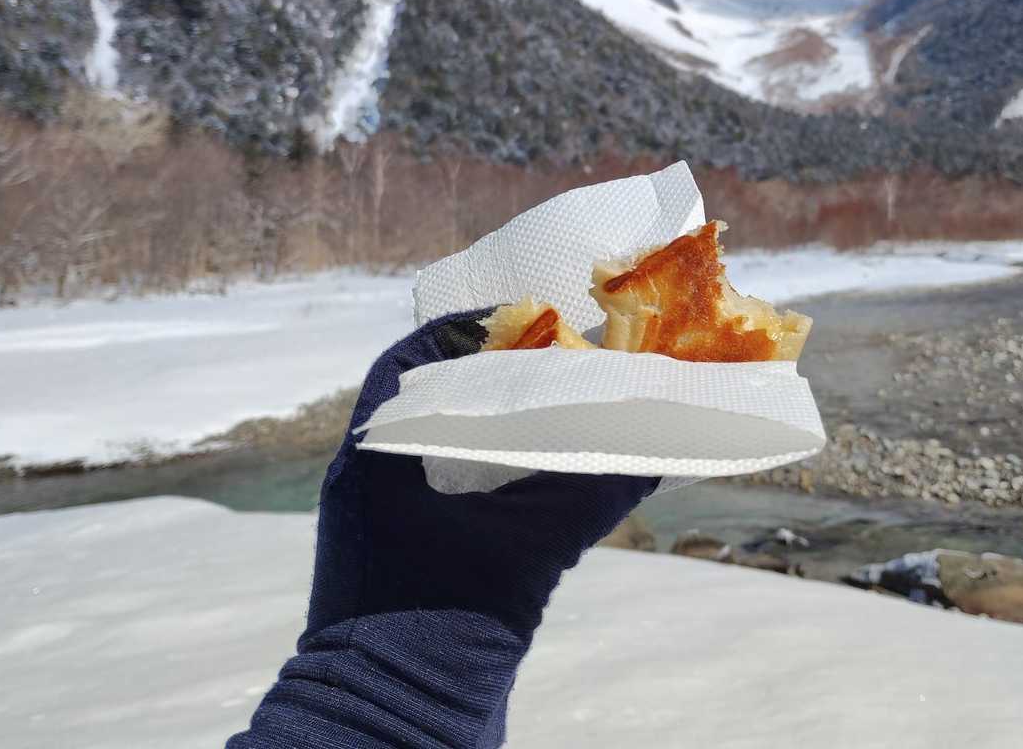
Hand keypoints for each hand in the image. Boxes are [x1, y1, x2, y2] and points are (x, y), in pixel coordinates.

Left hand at [306, 308, 657, 639]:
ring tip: (553, 399)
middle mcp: (366, 477)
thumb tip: (656, 451)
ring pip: (435, 443)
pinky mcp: (399, 557)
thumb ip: (590, 494)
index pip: (410, 360)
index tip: (522, 315)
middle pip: (429, 395)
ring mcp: (378, 519)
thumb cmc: (442, 627)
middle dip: (490, 370)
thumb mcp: (528, 552)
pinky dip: (485, 468)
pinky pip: (440, 487)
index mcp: (374, 457)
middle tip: (552, 352)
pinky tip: (537, 471)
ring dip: (490, 419)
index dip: (466, 329)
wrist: (388, 725)